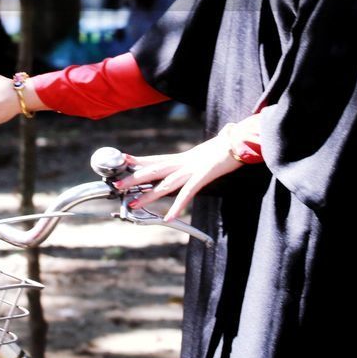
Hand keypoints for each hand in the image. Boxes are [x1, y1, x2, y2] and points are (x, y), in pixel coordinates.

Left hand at [115, 134, 241, 220]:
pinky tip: (169, 217)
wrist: (239, 141)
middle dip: (133, 179)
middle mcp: (183, 162)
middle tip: (117, 185)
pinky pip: (187, 193)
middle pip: (153, 171)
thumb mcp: (203, 154)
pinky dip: (177, 205)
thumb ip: (194, 159)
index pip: (155, 159)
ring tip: (134, 204)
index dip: (137, 160)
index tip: (122, 160)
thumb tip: (189, 160)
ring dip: (148, 195)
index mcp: (182, 158)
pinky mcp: (203, 176)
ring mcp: (192, 169)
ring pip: (165, 184)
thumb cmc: (223, 148)